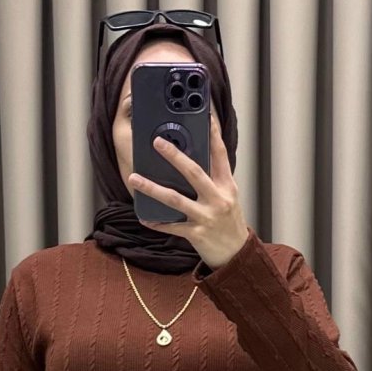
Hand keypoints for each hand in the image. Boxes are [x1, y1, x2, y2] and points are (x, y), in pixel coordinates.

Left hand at [127, 107, 248, 270]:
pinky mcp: (197, 235)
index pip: (220, 154)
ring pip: (175, 199)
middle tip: (157, 142)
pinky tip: (144, 217)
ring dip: (152, 188)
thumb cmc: (230, 222)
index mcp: (226, 186)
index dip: (213, 134)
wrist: (237, 255)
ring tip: (134, 178)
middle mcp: (218, 199)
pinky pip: (172, 226)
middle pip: (194, 172)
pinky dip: (157, 222)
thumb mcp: (228, 196)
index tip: (205, 116)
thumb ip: (213, 179)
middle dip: (174, 156)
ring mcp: (206, 217)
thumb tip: (189, 160)